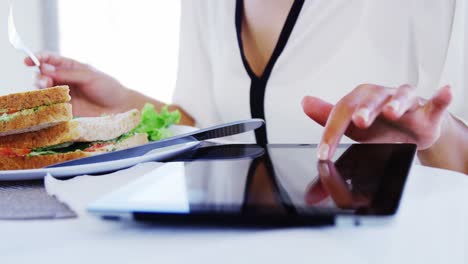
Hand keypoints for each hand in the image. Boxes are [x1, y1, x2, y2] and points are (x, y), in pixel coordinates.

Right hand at [25, 52, 131, 115]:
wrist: (119, 107)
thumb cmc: (108, 88)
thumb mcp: (89, 76)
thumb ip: (67, 73)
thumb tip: (45, 68)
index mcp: (71, 66)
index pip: (49, 59)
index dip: (37, 58)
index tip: (28, 61)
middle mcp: (64, 78)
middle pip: (43, 74)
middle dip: (40, 76)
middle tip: (46, 82)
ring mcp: (64, 93)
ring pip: (44, 89)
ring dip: (41, 88)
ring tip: (49, 90)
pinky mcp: (65, 107)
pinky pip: (50, 104)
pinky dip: (46, 102)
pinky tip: (49, 102)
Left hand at [302, 84, 451, 159]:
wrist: (408, 131)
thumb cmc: (377, 126)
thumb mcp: (350, 126)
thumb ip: (327, 120)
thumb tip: (304, 103)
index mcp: (359, 100)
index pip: (341, 112)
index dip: (332, 132)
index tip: (324, 152)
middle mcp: (380, 96)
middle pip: (371, 99)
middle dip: (365, 110)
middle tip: (359, 121)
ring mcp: (405, 102)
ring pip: (402, 97)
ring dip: (397, 103)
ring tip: (393, 111)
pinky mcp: (427, 110)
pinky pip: (435, 102)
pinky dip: (441, 97)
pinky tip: (445, 91)